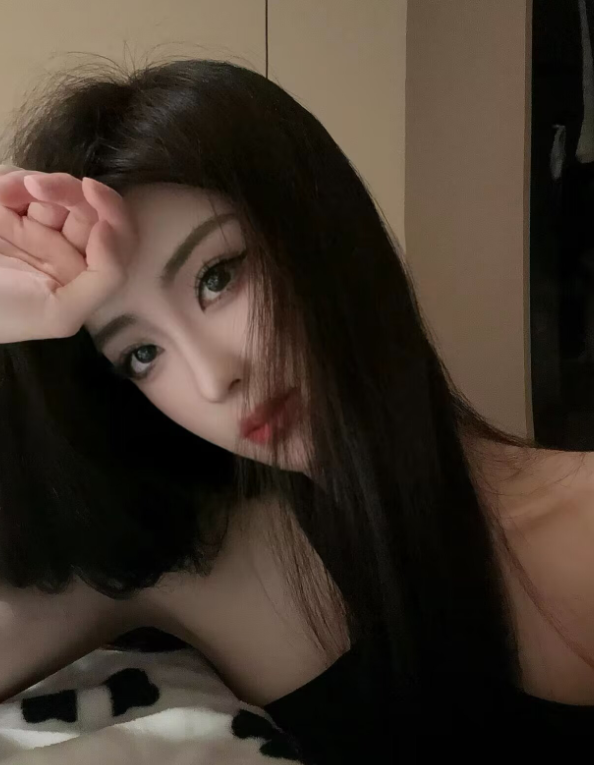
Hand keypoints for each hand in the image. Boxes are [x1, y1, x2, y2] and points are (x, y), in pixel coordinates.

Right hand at [0, 167, 134, 342]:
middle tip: (34, 186)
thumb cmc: (4, 314)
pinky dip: (8, 180)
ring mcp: (30, 226)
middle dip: (66, 190)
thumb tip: (110, 229)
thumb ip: (102, 279)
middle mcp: (61, 248)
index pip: (115, 235)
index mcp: (81, 272)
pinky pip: (17, 179)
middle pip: (85, 205)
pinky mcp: (4, 208)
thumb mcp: (61, 314)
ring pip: (52, 187)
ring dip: (29, 183)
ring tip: (1, 196)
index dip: (112, 209)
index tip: (90, 190)